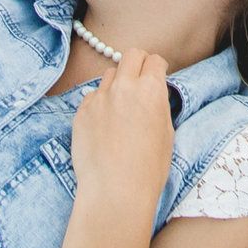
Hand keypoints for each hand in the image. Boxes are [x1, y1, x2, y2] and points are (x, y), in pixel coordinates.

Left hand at [69, 47, 175, 215]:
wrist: (115, 191)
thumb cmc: (148, 169)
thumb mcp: (167, 133)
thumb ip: (158, 105)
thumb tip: (152, 95)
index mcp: (150, 90)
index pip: (154, 60)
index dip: (158, 68)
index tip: (157, 75)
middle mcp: (123, 87)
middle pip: (130, 56)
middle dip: (138, 63)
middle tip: (139, 79)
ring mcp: (98, 98)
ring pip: (109, 75)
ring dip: (117, 84)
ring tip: (120, 107)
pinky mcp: (81, 112)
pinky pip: (92, 97)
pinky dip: (99, 104)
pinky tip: (104, 125)